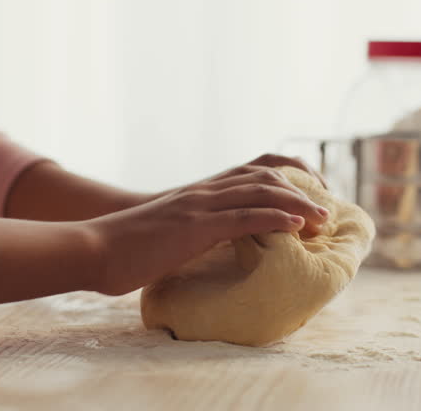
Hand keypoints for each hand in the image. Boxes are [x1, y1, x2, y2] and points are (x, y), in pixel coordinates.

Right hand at [86, 154, 329, 295]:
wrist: (94, 249)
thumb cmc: (127, 250)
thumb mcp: (169, 236)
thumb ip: (194, 234)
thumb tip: (214, 250)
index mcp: (199, 194)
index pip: (252, 171)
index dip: (286, 178)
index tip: (310, 195)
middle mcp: (204, 192)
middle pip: (264, 177)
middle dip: (300, 189)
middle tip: (326, 208)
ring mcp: (200, 206)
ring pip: (259, 192)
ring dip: (297, 203)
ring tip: (323, 218)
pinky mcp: (196, 226)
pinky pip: (244, 217)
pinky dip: (275, 218)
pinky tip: (297, 226)